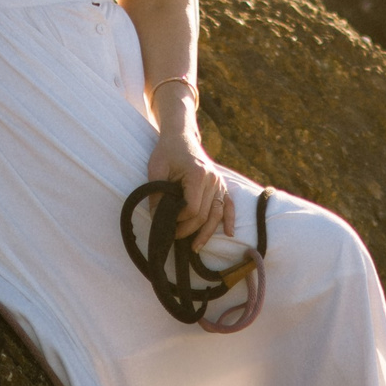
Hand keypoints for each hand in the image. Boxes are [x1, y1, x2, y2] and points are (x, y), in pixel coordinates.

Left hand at [145, 127, 231, 250]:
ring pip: (217, 214)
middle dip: (189, 230)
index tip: (165, 220)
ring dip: (207, 233)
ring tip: (195, 247)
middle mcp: (213, 179)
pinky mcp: (221, 184)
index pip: (192, 208)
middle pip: (205, 214)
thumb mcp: (156, 170)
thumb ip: (157, 195)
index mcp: (198, 174)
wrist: (180, 137)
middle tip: (173, 237)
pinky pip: (228, 205)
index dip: (178, 219)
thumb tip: (157, 219)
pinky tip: (229, 233)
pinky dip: (229, 219)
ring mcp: (219, 182)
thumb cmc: (166, 152)